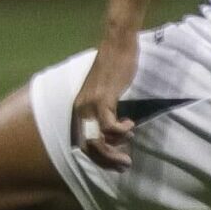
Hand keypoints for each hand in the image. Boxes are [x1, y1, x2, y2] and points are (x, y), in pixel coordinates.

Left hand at [70, 32, 140, 171]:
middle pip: (88, 147)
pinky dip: (120, 131)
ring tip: (128, 154)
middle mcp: (81, 110)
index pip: (82, 144)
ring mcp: (91, 104)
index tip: (115, 164)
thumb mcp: (105, 93)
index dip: (99, 158)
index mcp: (80, 110)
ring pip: (97, 140)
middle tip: (125, 165)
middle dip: (106, 161)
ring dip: (114, 152)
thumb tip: (113, 131)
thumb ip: (105, 110)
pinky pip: (109, 125)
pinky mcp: (103, 98)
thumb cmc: (114, 66)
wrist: (117, 44)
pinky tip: (130, 126)